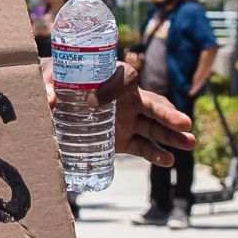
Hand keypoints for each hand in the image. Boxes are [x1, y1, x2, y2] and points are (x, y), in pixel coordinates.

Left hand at [43, 57, 194, 166]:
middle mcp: (124, 98)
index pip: (124, 77)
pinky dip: (156, 153)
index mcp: (110, 77)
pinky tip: (168, 160)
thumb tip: (51, 99)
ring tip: (191, 142)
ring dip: (173, 135)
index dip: (115, 86)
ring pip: (155, 127)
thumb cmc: (55, 80)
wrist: (56, 98)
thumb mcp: (48, 79)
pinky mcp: (124, 138)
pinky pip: (143, 145)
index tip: (94, 102)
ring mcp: (128, 119)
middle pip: (152, 103)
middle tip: (184, 123)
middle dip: (168, 114)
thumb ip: (47, 86)